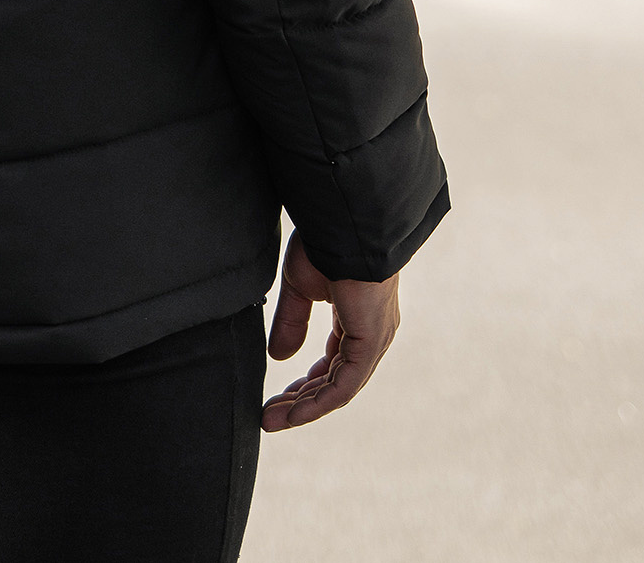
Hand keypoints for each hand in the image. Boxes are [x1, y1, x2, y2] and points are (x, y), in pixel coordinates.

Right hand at [261, 231, 399, 431]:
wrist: (342, 224)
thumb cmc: (324, 244)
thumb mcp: (300, 286)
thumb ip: (292, 322)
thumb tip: (280, 357)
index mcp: (358, 318)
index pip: (333, 362)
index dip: (306, 383)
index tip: (276, 397)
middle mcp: (370, 333)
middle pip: (334, 380)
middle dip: (300, 400)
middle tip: (269, 416)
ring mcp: (373, 340)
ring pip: (339, 388)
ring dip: (304, 407)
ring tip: (271, 420)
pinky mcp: (370, 343)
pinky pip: (343, 386)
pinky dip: (317, 403)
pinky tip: (292, 413)